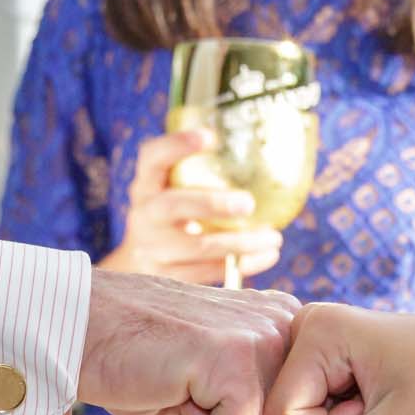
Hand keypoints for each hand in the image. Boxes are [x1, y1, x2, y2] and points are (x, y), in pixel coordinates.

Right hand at [80, 268, 301, 414]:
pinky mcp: (239, 359)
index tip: (202, 388)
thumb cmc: (135, 365)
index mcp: (285, 332)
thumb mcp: (198, 412)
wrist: (80, 330)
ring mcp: (266, 339)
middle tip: (188, 390)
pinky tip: (175, 390)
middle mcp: (287, 328)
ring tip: (182, 387)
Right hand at [102, 130, 285, 284]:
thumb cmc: (172, 220)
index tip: (209, 136)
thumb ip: (200, 177)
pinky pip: (208, 272)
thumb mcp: (173, 193)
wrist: (140, 267)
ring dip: (241, 242)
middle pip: (172, 205)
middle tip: (249, 203)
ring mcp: (152, 249)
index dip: (177, 145)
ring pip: (198, 246)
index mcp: (147, 185)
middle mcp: (144, 215)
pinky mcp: (168, 278)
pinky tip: (266, 256)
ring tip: (273, 237)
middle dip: (213, 203)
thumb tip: (265, 157)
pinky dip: (242, 265)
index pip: (152, 157)